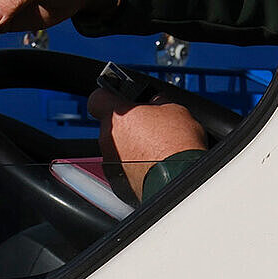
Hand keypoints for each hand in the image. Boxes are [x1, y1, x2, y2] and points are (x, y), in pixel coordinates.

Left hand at [88, 89, 207, 202]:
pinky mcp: (118, 182)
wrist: (181, 177)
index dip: (108, 96)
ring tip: (155, 147)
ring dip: (130, 145)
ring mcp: (110, 162)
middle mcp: (108, 139)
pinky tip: (152, 162)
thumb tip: (155, 102)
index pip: (97, 98)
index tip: (117, 97)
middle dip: (127, 124)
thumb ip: (155, 102)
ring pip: (116, 147)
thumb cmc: (177, 144)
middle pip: (111, 125)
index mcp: (117, 116)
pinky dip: (133, 164)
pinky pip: (122, 166)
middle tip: (149, 126)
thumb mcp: (173, 108)